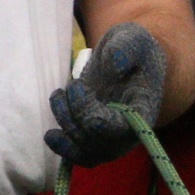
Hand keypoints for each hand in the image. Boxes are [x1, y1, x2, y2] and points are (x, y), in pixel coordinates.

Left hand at [46, 22, 168, 169]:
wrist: (130, 61)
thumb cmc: (134, 49)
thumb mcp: (133, 38)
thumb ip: (125, 49)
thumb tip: (113, 69)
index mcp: (143, 109)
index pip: (124, 129)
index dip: (99, 121)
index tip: (80, 90)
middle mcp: (129, 132)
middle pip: (100, 142)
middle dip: (77, 115)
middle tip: (73, 86)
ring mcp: (112, 139)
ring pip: (86, 150)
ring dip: (66, 125)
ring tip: (59, 96)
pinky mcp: (96, 140)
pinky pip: (79, 156)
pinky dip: (63, 147)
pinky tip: (51, 134)